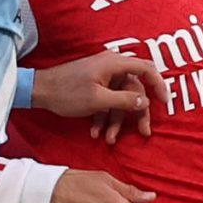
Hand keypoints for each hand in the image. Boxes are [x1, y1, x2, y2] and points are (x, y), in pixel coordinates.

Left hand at [33, 51, 166, 141]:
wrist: (38, 91)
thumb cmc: (67, 92)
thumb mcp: (98, 100)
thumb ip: (124, 100)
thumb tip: (145, 102)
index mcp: (114, 64)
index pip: (146, 69)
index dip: (158, 85)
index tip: (164, 103)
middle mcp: (111, 66)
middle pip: (134, 89)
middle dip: (135, 114)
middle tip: (143, 132)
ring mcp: (103, 76)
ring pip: (120, 99)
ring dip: (115, 120)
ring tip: (107, 139)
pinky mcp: (95, 85)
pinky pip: (107, 101)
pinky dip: (103, 116)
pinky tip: (96, 132)